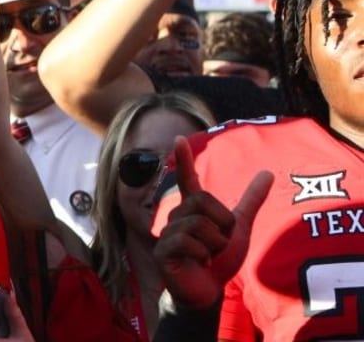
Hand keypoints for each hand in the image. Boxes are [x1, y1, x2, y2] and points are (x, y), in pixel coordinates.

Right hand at [154, 137, 273, 308]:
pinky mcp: (163, 250)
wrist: (208, 291)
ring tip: (208, 256)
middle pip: (202, 201)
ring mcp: (167, 232)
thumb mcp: (239, 229)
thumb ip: (250, 202)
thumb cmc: (219, 260)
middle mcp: (177, 216)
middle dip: (221, 224)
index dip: (184, 160)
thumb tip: (268, 172)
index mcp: (194, 209)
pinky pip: (188, 241)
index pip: (188, 180)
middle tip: (218, 244)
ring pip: (198, 223)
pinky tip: (198, 263)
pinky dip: (202, 254)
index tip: (178, 138)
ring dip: (213, 243)